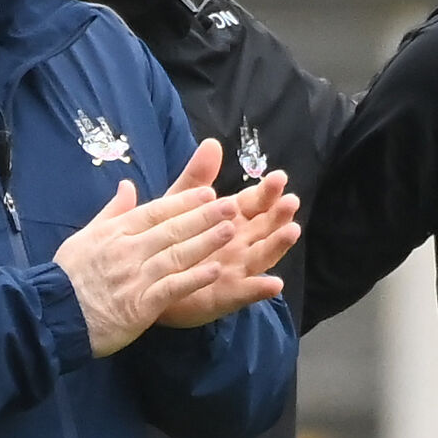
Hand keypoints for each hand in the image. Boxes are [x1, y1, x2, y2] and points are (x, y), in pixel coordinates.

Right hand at [54, 140, 242, 357]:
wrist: (54, 314)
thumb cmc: (67, 276)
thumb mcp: (84, 236)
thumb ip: (110, 212)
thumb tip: (127, 186)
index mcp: (115, 232)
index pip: (155, 211)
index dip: (184, 202)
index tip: (208, 192)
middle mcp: (128, 250)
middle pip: (172, 229)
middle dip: (204, 216)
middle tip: (232, 204)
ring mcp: (135, 277)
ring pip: (177, 254)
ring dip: (206, 241)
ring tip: (231, 230)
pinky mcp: (140, 305)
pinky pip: (172, 288)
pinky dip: (194, 278)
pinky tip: (216, 270)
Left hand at [157, 165, 300, 328]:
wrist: (145, 278)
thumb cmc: (165, 238)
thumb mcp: (179, 203)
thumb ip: (197, 176)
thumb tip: (212, 142)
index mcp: (230, 220)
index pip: (253, 203)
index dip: (266, 191)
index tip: (278, 177)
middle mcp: (239, 244)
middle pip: (264, 227)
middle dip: (278, 214)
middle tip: (290, 201)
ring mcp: (236, 270)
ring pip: (262, 256)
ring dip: (277, 245)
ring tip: (291, 231)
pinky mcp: (226, 295)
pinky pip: (246, 292)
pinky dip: (260, 288)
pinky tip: (274, 283)